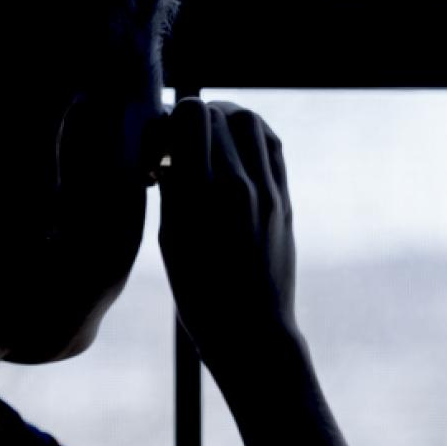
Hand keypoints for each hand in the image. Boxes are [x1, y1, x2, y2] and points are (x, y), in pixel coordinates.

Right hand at [156, 98, 297, 367]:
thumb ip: (172, 189)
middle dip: (194, 119)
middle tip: (181, 145)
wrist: (252, 332)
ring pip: (251, 121)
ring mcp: (267, 191)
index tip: (161, 145)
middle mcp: (238, 185)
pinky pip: (273, 147)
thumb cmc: (199, 296)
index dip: (171, 119)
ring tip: (209, 143)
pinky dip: (251, 138)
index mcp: (200, 195)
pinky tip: (233, 155)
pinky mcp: (285, 201)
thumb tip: (170, 153)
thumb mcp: (171, 241)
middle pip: (218, 113)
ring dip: (226, 121)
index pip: (191, 114)